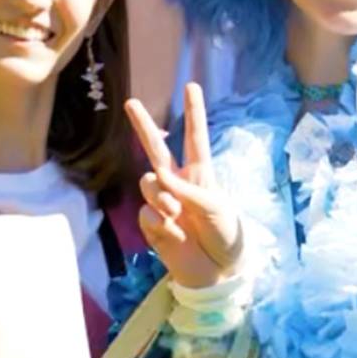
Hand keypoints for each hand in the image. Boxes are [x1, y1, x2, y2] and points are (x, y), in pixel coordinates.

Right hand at [125, 82, 242, 289]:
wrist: (218, 271)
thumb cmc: (225, 235)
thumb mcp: (216, 208)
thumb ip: (188, 189)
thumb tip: (159, 176)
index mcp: (200, 174)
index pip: (195, 138)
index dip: (194, 112)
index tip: (192, 86)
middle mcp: (178, 183)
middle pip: (157, 149)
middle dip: (143, 126)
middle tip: (131, 102)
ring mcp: (163, 202)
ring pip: (147, 182)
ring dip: (160, 195)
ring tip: (176, 213)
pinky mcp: (152, 223)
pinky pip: (146, 212)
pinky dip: (158, 220)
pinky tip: (172, 231)